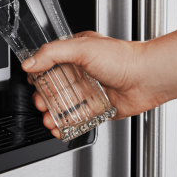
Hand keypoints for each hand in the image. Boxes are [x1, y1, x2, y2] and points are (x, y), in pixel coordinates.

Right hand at [21, 31, 158, 138]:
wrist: (147, 78)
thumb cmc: (122, 58)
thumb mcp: (82, 48)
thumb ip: (52, 53)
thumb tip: (29, 63)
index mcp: (78, 53)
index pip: (51, 63)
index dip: (40, 75)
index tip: (33, 84)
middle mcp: (84, 71)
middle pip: (56, 87)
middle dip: (45, 98)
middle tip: (41, 104)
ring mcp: (91, 90)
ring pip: (66, 105)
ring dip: (54, 114)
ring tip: (49, 120)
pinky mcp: (99, 107)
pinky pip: (79, 117)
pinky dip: (68, 124)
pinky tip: (60, 128)